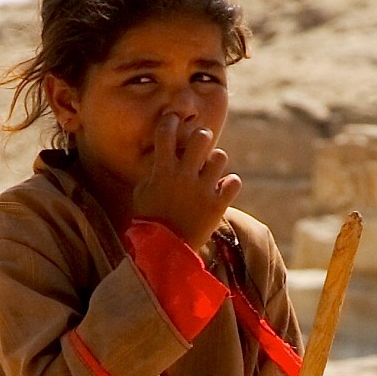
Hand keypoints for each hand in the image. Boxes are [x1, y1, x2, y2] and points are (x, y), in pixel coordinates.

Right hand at [132, 111, 241, 250]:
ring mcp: (202, 190)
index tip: (173, 123)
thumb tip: (164, 154)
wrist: (163, 253)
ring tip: (210, 173)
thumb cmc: (149, 221)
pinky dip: (229, 185)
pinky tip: (221, 190)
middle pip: (201, 137)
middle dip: (201, 137)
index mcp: (162, 170)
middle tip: (199, 147)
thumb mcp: (142, 192)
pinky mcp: (217, 206)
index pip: (166, 131)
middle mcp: (184, 176)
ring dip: (215, 162)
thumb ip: (153, 171)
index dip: (171, 122)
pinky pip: (234, 181)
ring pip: (220, 157)